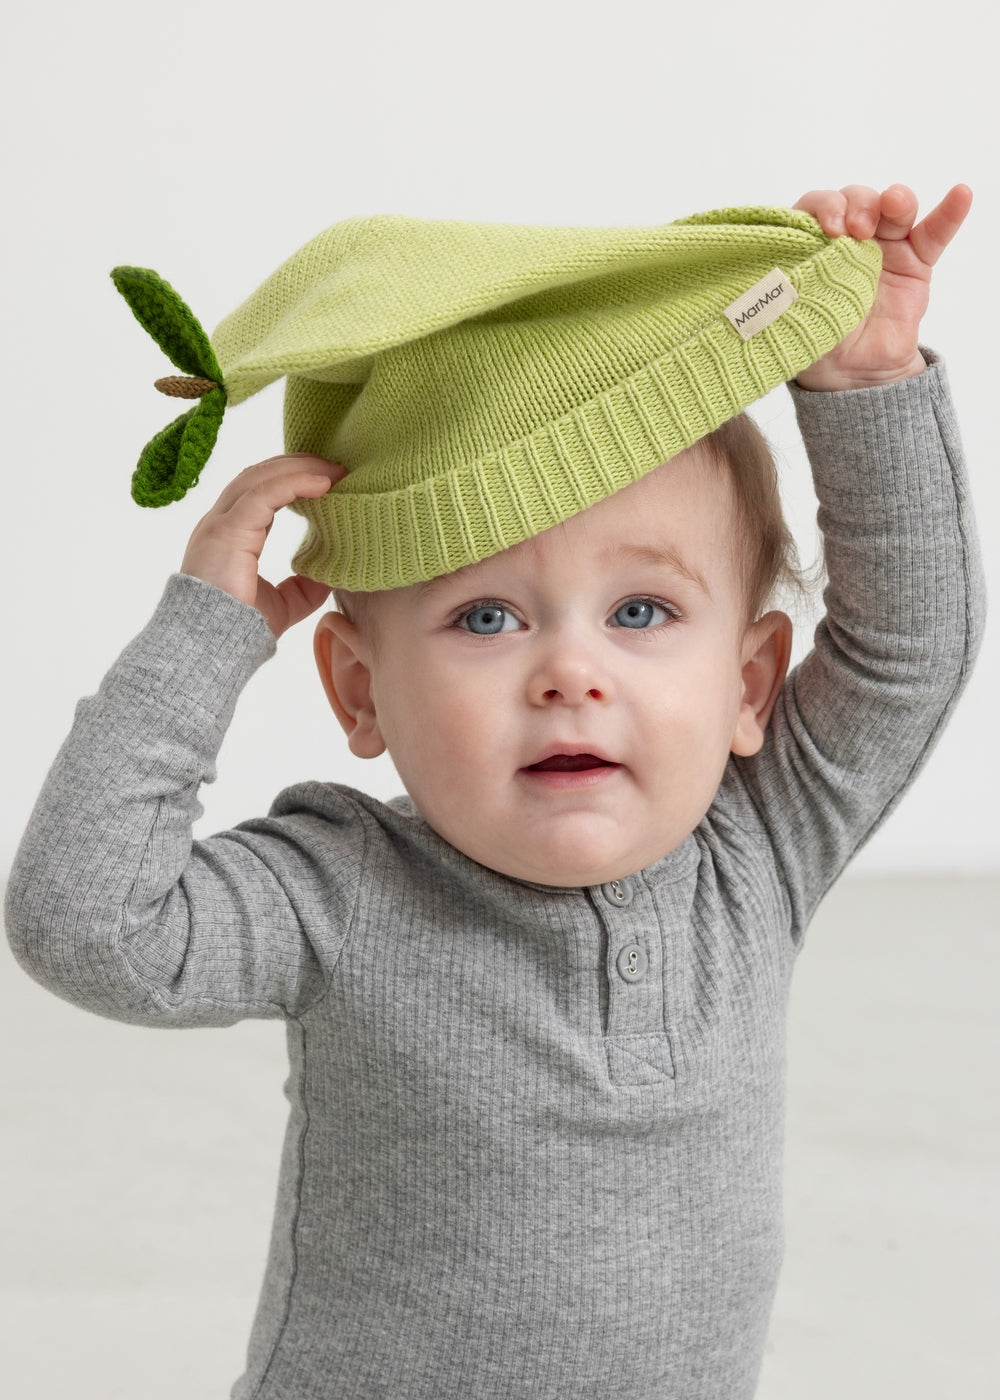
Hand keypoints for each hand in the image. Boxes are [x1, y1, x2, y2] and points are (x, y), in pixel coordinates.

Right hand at [180, 454, 344, 637]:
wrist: (210, 649)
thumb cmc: (238, 630)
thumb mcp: (282, 604)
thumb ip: (302, 588)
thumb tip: (330, 576)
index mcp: (229, 535)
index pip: (258, 491)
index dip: (291, 478)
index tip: (328, 478)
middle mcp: (220, 523)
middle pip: (258, 475)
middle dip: (297, 464)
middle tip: (336, 465)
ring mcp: (219, 525)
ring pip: (259, 478)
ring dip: (299, 468)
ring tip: (335, 468)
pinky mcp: (227, 532)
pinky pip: (263, 495)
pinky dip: (294, 483)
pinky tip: (322, 483)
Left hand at [792, 183, 972, 390]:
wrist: (851, 374)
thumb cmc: (815, 337)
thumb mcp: (794, 310)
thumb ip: (792, 284)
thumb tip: (783, 267)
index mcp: (812, 243)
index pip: (814, 207)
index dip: (821, 207)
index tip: (827, 226)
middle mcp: (847, 238)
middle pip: (855, 199)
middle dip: (857, 205)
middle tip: (854, 230)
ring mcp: (884, 246)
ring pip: (893, 208)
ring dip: (895, 200)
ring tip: (894, 206)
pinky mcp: (915, 262)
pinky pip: (935, 232)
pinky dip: (949, 213)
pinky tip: (961, 195)